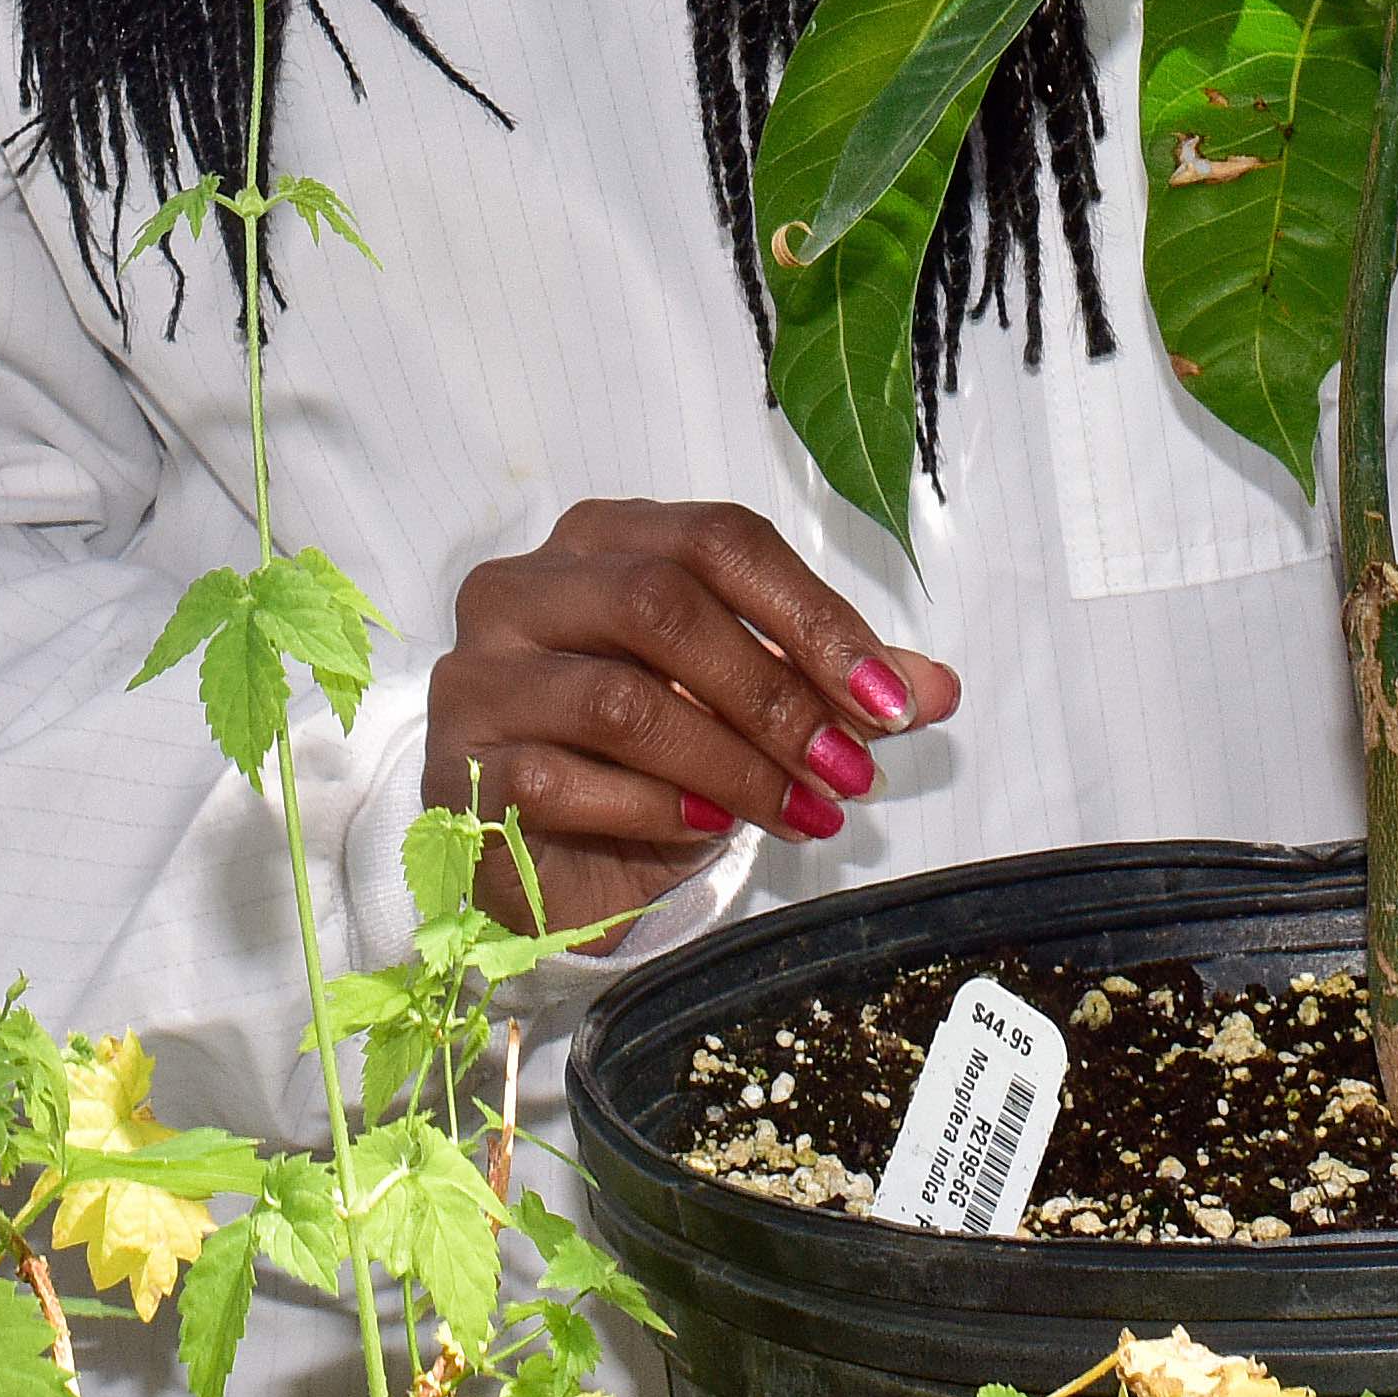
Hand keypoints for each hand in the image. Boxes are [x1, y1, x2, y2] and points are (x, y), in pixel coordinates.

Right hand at [424, 498, 957, 936]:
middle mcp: (524, 586)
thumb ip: (831, 688)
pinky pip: (565, 782)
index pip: (718, 541)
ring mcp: (481, 675)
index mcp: (602, 538)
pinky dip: (654, 811)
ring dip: (730, 764)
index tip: (891, 701)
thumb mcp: (749, 711)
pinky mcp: (460, 767)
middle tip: (852, 769)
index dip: (812, 616)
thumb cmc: (649, 758)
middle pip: (662, 604)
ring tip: (800, 813)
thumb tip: (937, 690)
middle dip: (775, 694)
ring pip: (620, 701)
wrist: (544, 859)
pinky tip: (706, 830)